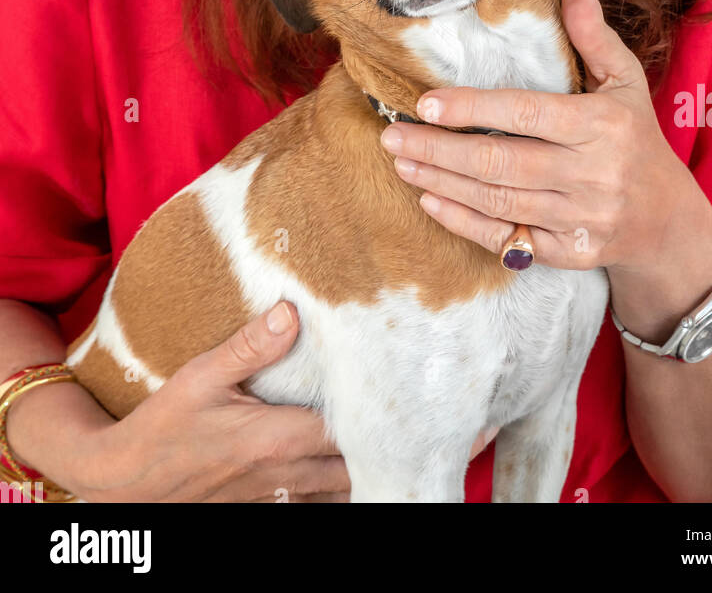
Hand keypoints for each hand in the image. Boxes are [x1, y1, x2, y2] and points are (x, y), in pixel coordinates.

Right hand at [68, 303, 497, 502]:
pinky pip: (333, 498)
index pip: (363, 433)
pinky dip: (365, 483)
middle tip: (484, 423)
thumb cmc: (162, 428)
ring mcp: (287, 496)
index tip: (469, 408)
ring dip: (402, 468)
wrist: (126, 487)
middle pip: (376, 466)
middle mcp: (293, 473)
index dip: (418, 424)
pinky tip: (385, 464)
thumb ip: (249, 346)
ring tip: (452, 442)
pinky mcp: (278, 504)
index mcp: (280, 438)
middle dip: (427, 450)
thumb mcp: (199, 378)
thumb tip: (294, 309)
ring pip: (360, 487)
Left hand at [379, 0, 711, 276]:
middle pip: (502, 162)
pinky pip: (506, 238)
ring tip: (401, 162)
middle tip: (392, 135)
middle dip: (440, 150)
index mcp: (601, 126)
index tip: (427, 102)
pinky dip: (464, 221)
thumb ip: (593, 33)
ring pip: (498, 200)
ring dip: (442, 182)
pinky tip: (430, 199)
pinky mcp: (567, 253)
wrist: (667, 220)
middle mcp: (591, 174)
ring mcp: (578, 218)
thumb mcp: (625, 80)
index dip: (473, 108)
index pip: (527, 114)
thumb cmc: (636, 137)